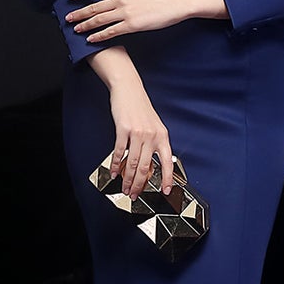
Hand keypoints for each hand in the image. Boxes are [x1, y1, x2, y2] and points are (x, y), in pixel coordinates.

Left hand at [66, 0, 222, 41]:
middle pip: (93, 7)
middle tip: (67, 18)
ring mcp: (125, 12)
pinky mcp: (131, 25)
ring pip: (99, 20)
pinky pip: (110, 32)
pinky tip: (91, 40)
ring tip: (75, 30)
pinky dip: (98, 36)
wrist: (174, 2)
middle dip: (78, 13)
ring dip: (85, 25)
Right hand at [106, 81, 173, 198]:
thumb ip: (154, 144)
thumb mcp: (154, 126)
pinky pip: (119, 152)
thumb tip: (150, 165)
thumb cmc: (141, 108)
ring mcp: (138, 133)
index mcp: (162, 136)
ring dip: (127, 179)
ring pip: (133, 163)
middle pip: (146, 167)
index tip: (166, 191)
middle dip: (140, 185)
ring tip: (125, 188)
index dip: (168, 178)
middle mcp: (152, 136)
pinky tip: (115, 172)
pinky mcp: (123, 129)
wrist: (129, 89)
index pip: (167, 162)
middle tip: (135, 194)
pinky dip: (116, 165)